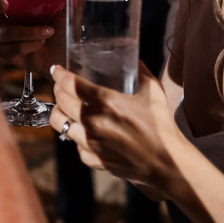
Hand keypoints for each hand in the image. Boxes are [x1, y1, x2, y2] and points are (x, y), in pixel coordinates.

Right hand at [0, 0, 89, 73]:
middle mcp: (4, 21)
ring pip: (5, 33)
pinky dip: (28, 45)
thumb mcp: (69, 8)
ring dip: (27, 31)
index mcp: (13, 6)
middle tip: (6, 4)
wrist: (67, 56)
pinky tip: (39, 44)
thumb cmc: (64, 31)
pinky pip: (11, 48)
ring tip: (48, 31)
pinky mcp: (7, 54)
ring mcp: (3, 39)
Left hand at [48, 60, 180, 199]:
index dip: (59, 75)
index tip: (56, 70)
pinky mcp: (94, 159)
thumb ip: (141, 73)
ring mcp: (91, 142)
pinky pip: (75, 145)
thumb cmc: (161, 126)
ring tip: (63, 108)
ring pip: (59, 124)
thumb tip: (134, 60)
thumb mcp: (153, 92)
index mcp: (106, 102)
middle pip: (61, 101)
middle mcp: (92, 121)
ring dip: (59, 113)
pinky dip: (76, 137)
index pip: (71, 84)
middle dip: (57, 90)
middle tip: (60, 86)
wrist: (167, 162)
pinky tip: (82, 132)